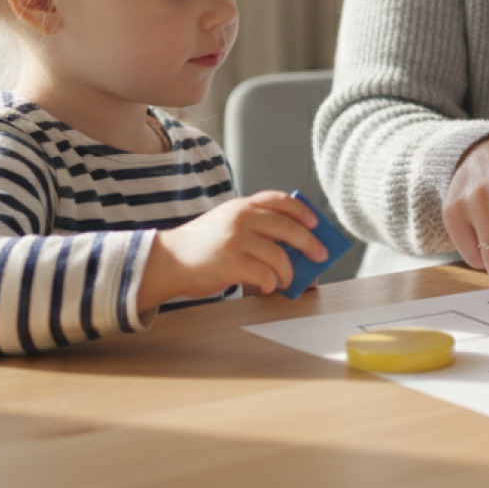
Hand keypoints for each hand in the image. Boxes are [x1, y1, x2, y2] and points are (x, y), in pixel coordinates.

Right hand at [139, 191, 324, 311]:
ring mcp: (235, 238)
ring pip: (279, 255)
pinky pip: (264, 274)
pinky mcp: (230, 261)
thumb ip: (256, 228)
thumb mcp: (227, 224)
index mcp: (242, 205)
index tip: (315, 223)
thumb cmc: (203, 247)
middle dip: (309, 243)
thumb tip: (296, 249)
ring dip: (288, 272)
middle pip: (288, 227)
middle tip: (320, 255)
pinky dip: (271, 283)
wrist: (168, 261)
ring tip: (287, 280)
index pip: (279, 200)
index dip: (302, 211)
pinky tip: (268, 286)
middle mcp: (241, 217)